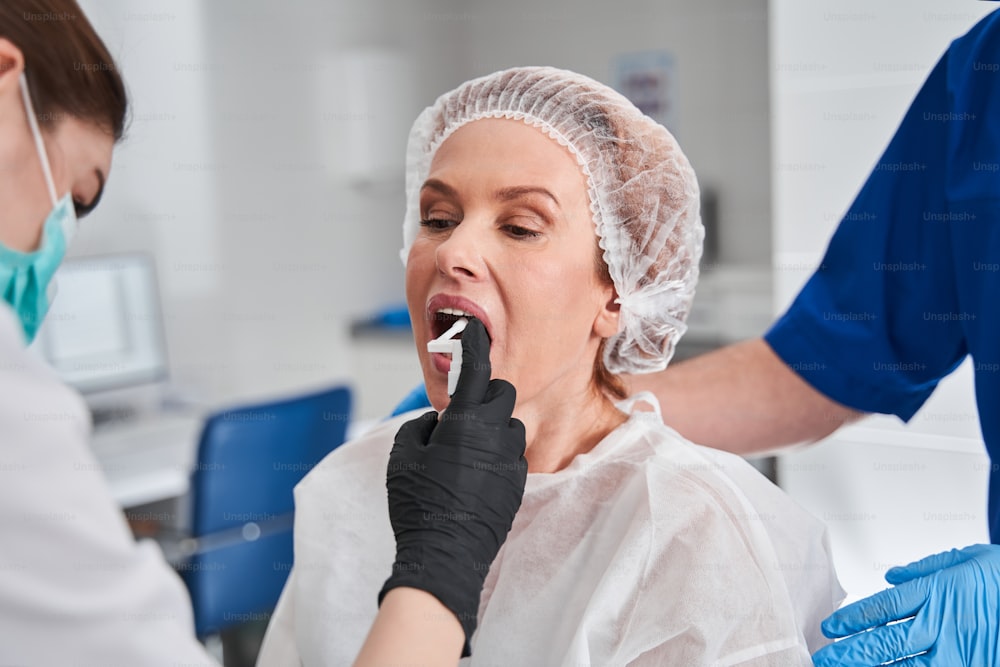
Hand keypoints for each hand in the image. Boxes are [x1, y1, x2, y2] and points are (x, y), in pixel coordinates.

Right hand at [379, 318, 526, 656]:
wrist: (445, 555)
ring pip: (510, 426)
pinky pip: (511, 455)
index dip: (471, 346)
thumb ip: (420, 428)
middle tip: (459, 416)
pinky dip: (496, 455)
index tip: (470, 332)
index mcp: (467, 422)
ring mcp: (511, 461)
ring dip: (493, 427)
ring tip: (465, 451)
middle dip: (484, 396)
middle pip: (502, 394)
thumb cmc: (417, 505)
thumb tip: (437, 423)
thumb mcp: (402, 457)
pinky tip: (473, 475)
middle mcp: (496, 435)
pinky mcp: (517, 485)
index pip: (475, 370)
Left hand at [812, 544, 999, 665]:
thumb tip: (894, 575)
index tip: (831, 626)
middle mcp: (943, 624)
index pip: (883, 609)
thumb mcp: (969, 558)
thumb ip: (928, 568)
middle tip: (823, 658)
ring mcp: (959, 650)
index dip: (853, 618)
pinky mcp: (974, 665)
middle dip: (850, 653)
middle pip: (886, 643)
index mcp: (938, 593)